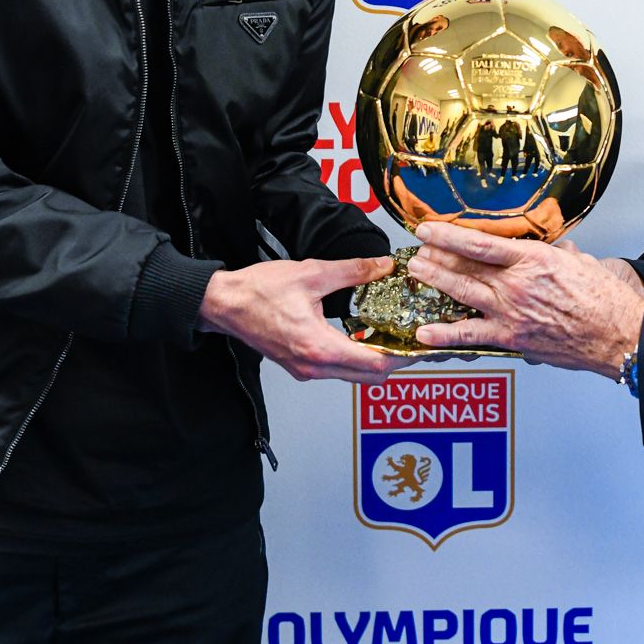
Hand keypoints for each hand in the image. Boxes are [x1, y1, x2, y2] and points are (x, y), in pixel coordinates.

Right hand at [200, 256, 405, 383]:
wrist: (224, 304)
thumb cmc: (258, 291)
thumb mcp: (311, 273)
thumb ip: (352, 271)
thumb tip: (382, 266)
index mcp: (320, 347)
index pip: (375, 364)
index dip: (402, 357)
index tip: (419, 345)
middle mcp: (314, 366)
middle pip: (368, 377)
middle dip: (393, 362)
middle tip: (410, 341)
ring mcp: (305, 369)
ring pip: (352, 376)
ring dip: (373, 361)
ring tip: (389, 336)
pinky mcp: (299, 365)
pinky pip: (335, 370)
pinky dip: (353, 358)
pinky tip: (360, 336)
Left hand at [406, 224, 643, 377]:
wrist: (618, 334)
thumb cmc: (604, 299)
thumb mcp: (580, 262)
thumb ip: (559, 253)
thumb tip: (556, 249)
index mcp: (533, 259)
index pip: (481, 243)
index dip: (449, 235)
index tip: (429, 229)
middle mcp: (517, 284)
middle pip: (466, 267)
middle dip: (436, 257)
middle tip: (416, 251)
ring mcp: (511, 313)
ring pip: (463, 294)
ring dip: (436, 282)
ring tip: (417, 272)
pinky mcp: (512, 339)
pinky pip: (471, 336)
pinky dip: (445, 335)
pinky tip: (424, 332)